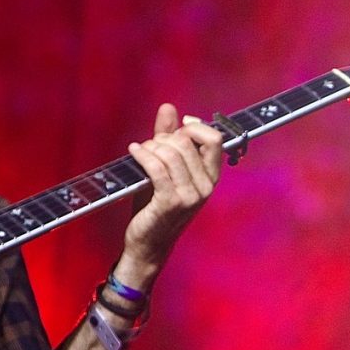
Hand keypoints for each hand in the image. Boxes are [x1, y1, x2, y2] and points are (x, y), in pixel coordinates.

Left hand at [119, 103, 227, 275]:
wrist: (148, 242)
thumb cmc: (156, 206)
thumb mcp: (165, 169)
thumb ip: (168, 138)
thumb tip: (169, 107)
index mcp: (210, 177)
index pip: (215, 139)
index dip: (195, 127)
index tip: (178, 127)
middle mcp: (206, 186)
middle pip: (187, 143)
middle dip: (164, 138)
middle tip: (150, 146)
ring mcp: (191, 196)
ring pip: (171, 153)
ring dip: (151, 147)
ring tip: (141, 151)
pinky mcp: (171, 202)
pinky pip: (157, 167)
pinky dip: (143, 155)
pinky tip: (134, 151)